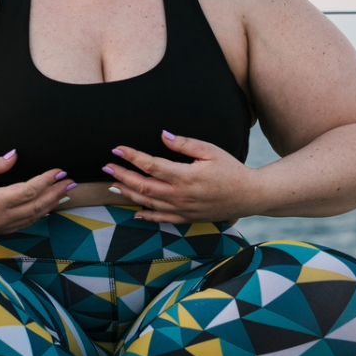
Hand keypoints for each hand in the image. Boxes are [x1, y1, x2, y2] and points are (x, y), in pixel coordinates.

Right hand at [0, 150, 74, 240]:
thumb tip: (15, 155)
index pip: (28, 191)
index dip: (46, 181)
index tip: (59, 171)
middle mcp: (2, 218)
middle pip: (37, 206)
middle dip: (56, 193)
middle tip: (71, 181)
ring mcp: (2, 227)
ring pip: (34, 217)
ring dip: (52, 204)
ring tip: (66, 193)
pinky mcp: (0, 231)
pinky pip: (26, 224)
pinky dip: (41, 215)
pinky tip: (49, 208)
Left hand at [102, 131, 258, 223]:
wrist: (249, 196)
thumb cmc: (231, 169)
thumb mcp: (211, 151)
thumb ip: (185, 144)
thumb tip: (163, 135)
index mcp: (185, 176)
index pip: (151, 165)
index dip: (132, 157)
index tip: (117, 149)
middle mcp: (180, 195)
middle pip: (143, 186)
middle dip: (122, 176)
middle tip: (106, 167)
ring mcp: (182, 209)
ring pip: (148, 203)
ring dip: (128, 194)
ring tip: (113, 186)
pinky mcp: (187, 218)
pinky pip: (161, 220)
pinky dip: (146, 216)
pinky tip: (135, 211)